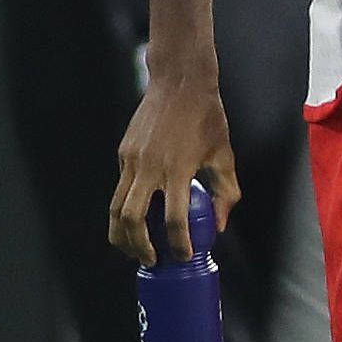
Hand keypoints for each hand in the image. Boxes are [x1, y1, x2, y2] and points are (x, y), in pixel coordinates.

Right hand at [108, 70, 237, 263]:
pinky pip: (119, 189)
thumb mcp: (223, 154)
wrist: (179, 81)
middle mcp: (149, 167)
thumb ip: (225, 192)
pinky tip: (137, 218)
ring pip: (115, 208)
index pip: (175, 219)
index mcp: (178, 169)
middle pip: (132, 219)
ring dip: (122, 234)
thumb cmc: (206, 117)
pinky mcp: (123, 154)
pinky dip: (124, 209)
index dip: (178, 244)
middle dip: (139, 246)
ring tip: (135, 248)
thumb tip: (218, 225)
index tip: (183, 256)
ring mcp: (131, 160)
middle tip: (152, 260)